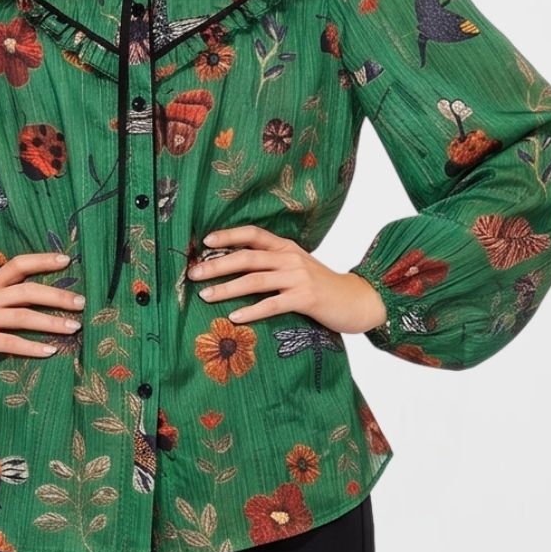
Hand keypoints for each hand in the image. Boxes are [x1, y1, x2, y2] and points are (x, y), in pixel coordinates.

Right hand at [0, 251, 84, 373]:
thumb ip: (1, 297)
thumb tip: (36, 296)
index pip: (17, 264)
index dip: (42, 260)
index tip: (66, 261)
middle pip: (27, 290)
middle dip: (57, 295)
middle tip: (82, 302)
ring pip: (23, 316)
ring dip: (51, 322)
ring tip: (74, 327)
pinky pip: (10, 343)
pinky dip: (32, 347)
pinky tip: (49, 351)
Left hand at [187, 225, 388, 333]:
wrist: (357, 299)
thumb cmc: (321, 285)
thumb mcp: (297, 266)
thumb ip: (272, 263)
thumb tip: (235, 267)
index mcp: (286, 247)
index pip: (253, 234)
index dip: (229, 235)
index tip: (205, 241)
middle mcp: (290, 258)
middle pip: (247, 257)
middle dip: (217, 265)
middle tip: (193, 274)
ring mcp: (298, 278)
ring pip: (255, 280)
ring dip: (227, 288)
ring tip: (205, 296)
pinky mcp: (306, 299)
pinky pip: (273, 304)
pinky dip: (251, 311)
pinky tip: (235, 317)